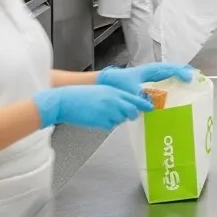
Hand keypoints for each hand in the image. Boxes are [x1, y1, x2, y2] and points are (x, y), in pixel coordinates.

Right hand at [32, 85, 151, 130]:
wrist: (65, 101)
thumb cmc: (81, 95)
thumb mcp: (101, 90)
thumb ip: (114, 96)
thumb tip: (125, 104)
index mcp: (114, 91)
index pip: (134, 99)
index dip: (144, 104)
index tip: (151, 108)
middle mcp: (114, 101)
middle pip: (131, 111)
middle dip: (131, 114)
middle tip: (126, 114)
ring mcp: (108, 112)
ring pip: (120, 119)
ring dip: (115, 118)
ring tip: (101, 112)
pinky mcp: (101, 122)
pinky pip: (110, 126)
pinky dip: (106, 124)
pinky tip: (95, 117)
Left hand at [97, 64, 194, 94]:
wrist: (107, 81)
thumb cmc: (118, 82)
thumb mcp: (129, 91)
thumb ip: (141, 98)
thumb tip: (152, 107)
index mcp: (151, 70)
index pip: (170, 69)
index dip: (181, 73)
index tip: (190, 78)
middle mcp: (153, 71)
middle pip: (173, 69)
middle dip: (185, 72)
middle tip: (197, 78)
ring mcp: (151, 75)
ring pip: (170, 73)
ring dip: (180, 77)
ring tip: (190, 83)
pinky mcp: (148, 81)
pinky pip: (164, 79)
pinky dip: (172, 82)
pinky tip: (176, 91)